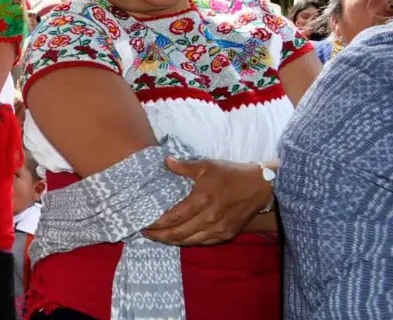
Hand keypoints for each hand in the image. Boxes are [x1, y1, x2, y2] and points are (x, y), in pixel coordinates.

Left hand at [142, 158, 271, 245]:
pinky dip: (188, 242)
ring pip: (190, 241)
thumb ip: (184, 166)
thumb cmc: (231, 174)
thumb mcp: (207, 165)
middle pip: (178, 233)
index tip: (143, 224)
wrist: (260, 186)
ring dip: (172, 241)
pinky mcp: (226, 234)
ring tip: (159, 237)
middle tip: (146, 233)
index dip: (156, 224)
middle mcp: (209, 219)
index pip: (173, 217)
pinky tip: (179, 238)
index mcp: (202, 201)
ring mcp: (219, 229)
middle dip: (160, 236)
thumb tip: (166, 161)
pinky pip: (203, 242)